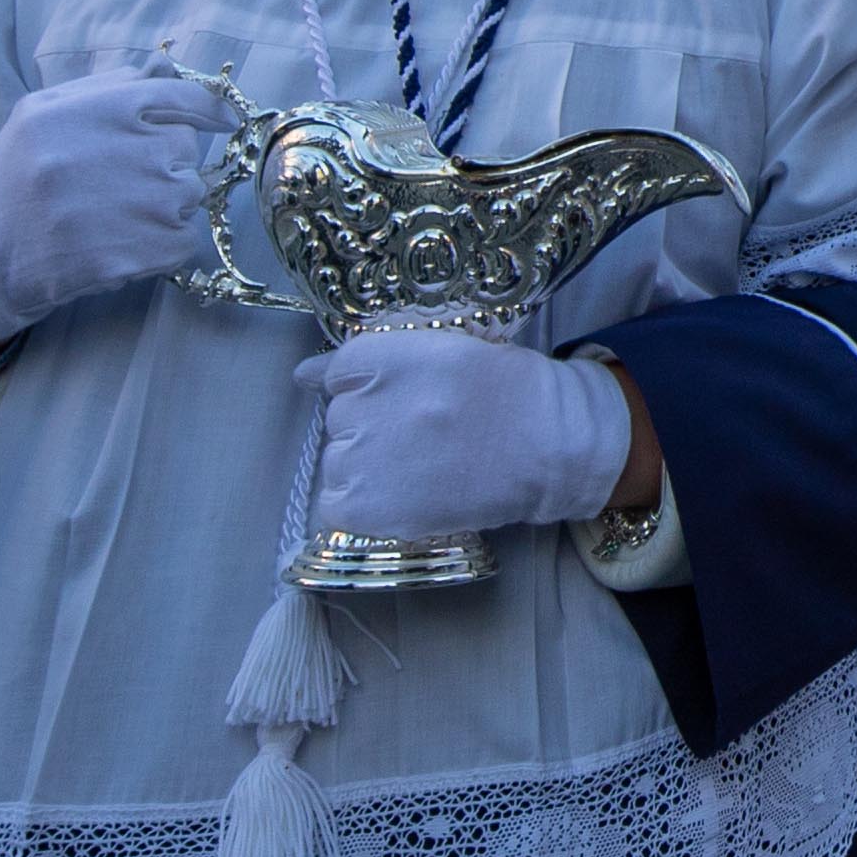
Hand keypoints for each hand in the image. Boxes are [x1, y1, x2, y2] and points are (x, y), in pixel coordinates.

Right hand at [0, 70, 234, 346]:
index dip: (208, 109)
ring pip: (189, 195)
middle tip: (126, 180)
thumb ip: (108, 85)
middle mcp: (113, 153)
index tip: (224, 120)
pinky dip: (165, 243)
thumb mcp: (44, 112)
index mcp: (91, 111)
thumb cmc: (16, 174)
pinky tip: (125, 241)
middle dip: (166, 162)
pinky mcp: (132, 255)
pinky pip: (183, 241)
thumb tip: (167, 67)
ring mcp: (127, 207)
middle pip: (185, 149)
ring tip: (118, 213)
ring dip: (166, 204)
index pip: (176, 97)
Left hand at [305, 332, 636, 541]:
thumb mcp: (445, 349)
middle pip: (341, 418)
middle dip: (373, 427)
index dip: (368, 389)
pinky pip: (337, 505)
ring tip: (423, 468)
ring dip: (367, 466)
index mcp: (393, 355)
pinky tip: (404, 496)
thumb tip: (303, 375)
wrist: (554, 446)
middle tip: (428, 436)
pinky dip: (362, 505)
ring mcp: (371, 457)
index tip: (398, 402)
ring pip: (338, 461)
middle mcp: (375, 404)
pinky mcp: (371, 507)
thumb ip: (375, 358)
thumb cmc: (508, 391)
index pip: (339, 371)